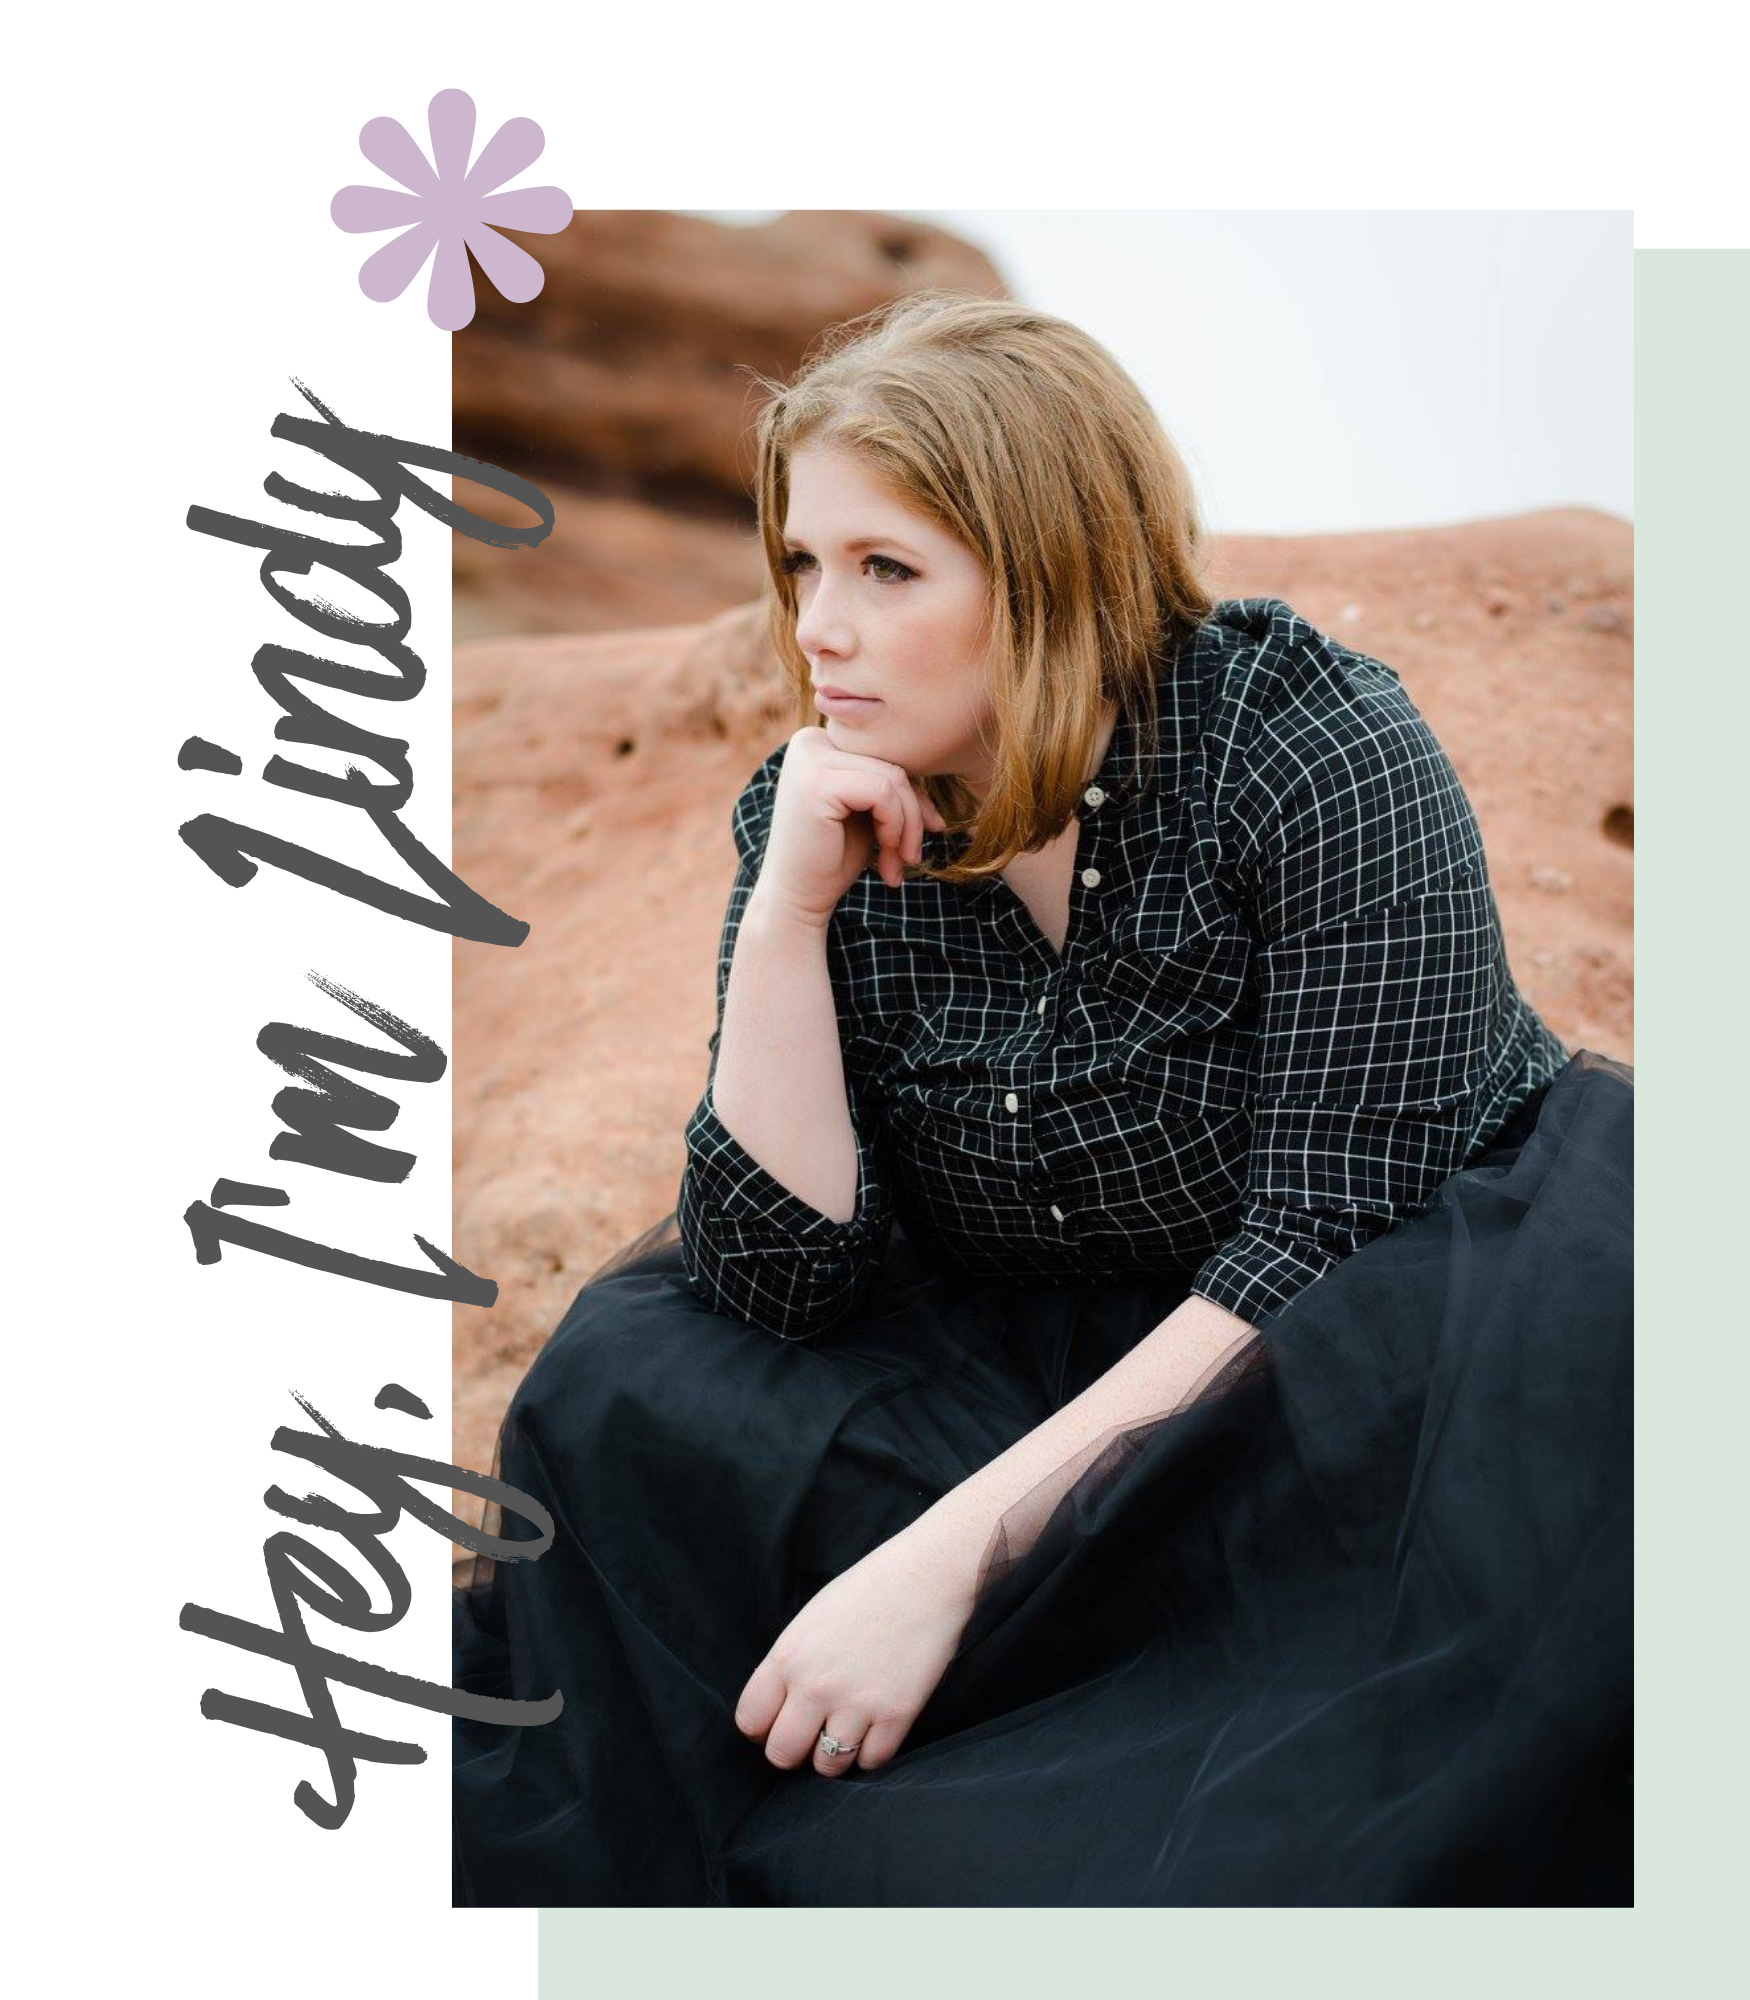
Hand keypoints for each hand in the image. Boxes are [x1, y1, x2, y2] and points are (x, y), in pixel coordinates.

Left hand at [733, 1516, 977, 1778]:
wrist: (925, 1577)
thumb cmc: (867, 1591)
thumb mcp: (810, 1621)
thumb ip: (791, 1666)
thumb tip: (781, 1709)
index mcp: (787, 1657)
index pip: (750, 1721)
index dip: (763, 1728)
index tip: (778, 1722)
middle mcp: (815, 1685)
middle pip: (782, 1754)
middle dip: (795, 1750)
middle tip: (812, 1736)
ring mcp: (856, 1703)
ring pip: (827, 1767)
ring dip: (835, 1755)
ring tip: (847, 1732)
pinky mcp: (895, 1715)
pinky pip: (871, 1762)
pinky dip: (871, 1753)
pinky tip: (875, 1729)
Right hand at [757, 724, 948, 925]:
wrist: (795, 898)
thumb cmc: (832, 857)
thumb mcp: (867, 810)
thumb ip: (888, 780)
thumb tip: (935, 763)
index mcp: (818, 742)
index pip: (883, 756)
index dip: (912, 796)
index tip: (922, 834)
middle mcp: (809, 741)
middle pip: (891, 764)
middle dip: (912, 816)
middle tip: (911, 857)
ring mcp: (810, 760)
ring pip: (893, 779)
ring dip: (907, 827)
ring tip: (899, 862)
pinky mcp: (817, 783)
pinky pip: (883, 793)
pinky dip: (894, 827)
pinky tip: (885, 855)